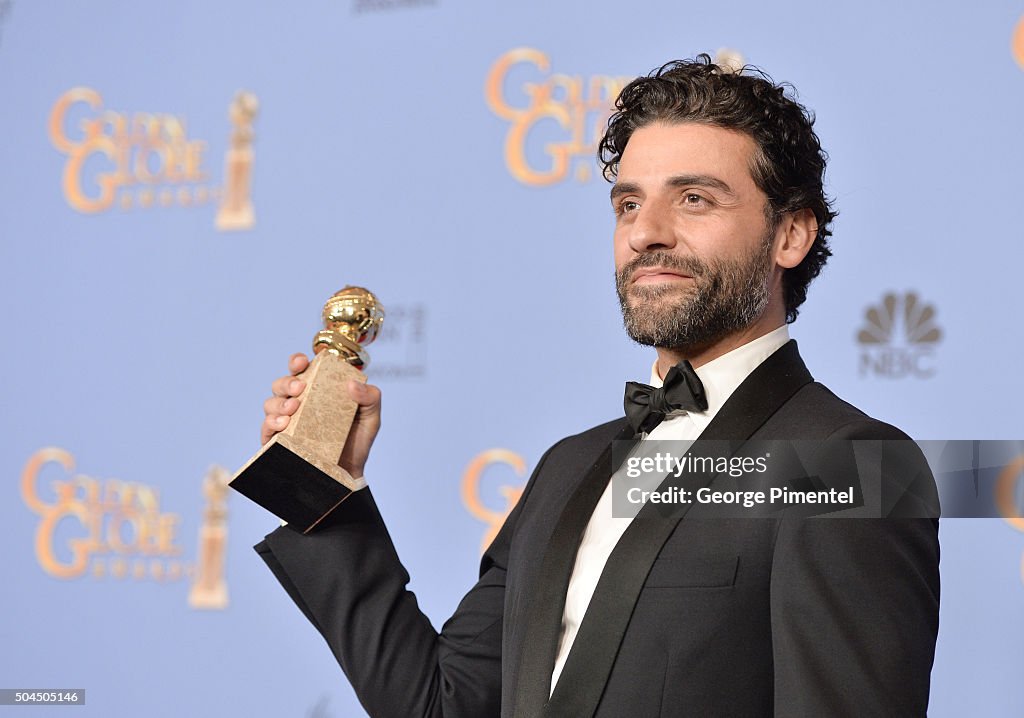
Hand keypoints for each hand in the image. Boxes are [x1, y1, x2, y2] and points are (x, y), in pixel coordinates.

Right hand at [261, 352, 382, 479]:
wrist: (349, 474)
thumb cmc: (357, 442)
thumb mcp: (371, 417)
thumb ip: (371, 398)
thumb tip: (352, 384)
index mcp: (316, 391)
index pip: (300, 369)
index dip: (297, 361)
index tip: (302, 362)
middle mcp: (298, 403)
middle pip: (281, 384)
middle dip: (287, 382)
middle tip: (300, 389)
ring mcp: (286, 422)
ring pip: (270, 403)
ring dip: (279, 403)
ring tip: (293, 409)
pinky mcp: (278, 442)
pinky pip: (266, 429)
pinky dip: (271, 423)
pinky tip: (283, 424)